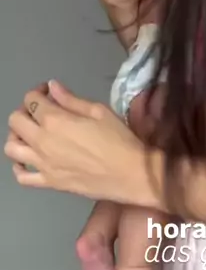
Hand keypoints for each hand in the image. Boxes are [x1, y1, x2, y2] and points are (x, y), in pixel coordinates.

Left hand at [5, 81, 149, 203]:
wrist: (130, 174)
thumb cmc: (119, 140)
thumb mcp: (99, 112)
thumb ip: (71, 100)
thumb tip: (52, 87)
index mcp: (55, 120)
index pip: (32, 100)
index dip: (38, 91)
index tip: (48, 92)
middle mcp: (42, 141)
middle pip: (15, 121)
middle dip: (24, 110)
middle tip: (40, 110)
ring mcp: (43, 164)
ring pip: (11, 148)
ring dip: (16, 136)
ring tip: (30, 134)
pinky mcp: (49, 182)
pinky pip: (22, 177)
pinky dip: (19, 167)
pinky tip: (28, 160)